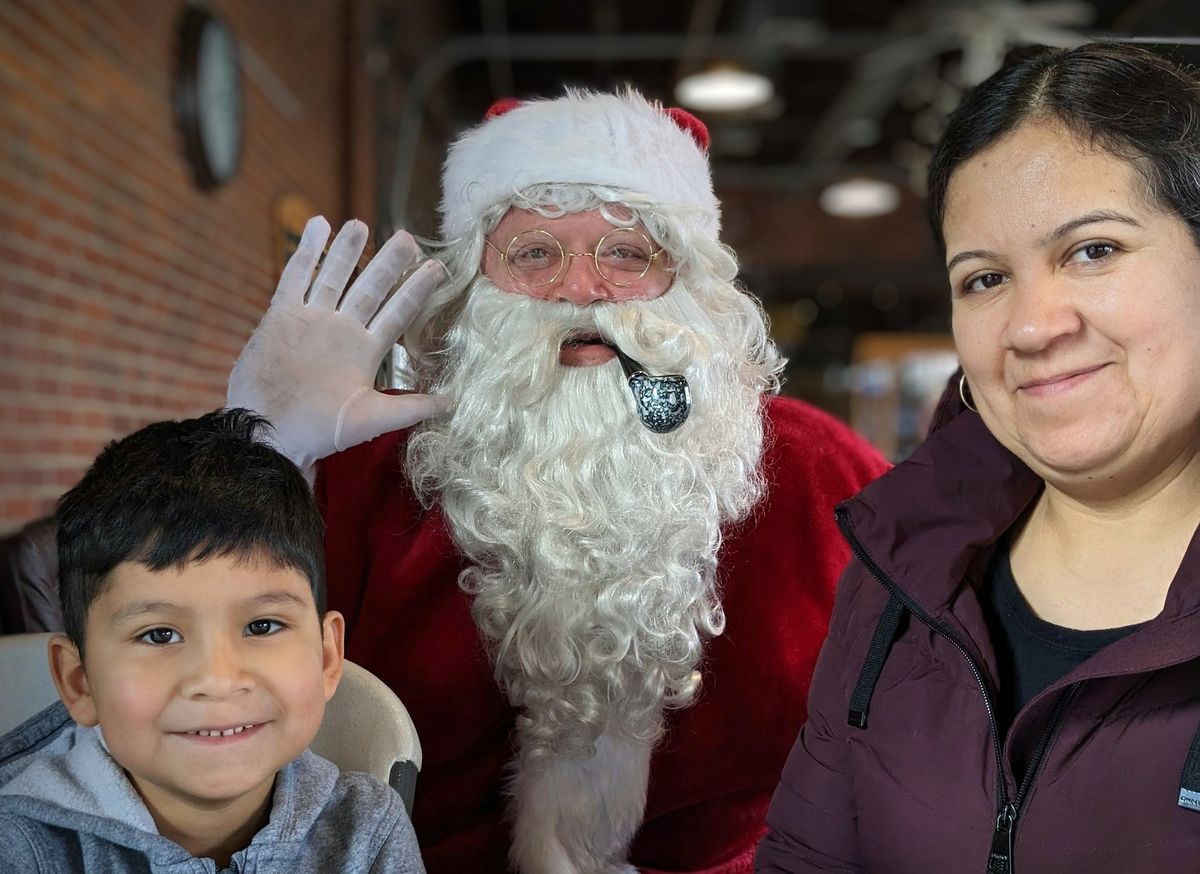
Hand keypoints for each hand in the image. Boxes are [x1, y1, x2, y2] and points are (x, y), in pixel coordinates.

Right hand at [227, 216, 447, 477]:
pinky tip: (317, 225)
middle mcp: (341, 330)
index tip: (438, 268)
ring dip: (347, 250)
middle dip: (388, 263)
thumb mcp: (370, 420)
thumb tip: (450, 404)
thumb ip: (408, 409)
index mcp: (365, 351)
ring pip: (333, 276)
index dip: (417, 290)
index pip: (398, 313)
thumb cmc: (319, 431)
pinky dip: (305, 253)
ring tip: (360, 222)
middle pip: (369, 287)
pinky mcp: (282, 317)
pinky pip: (295, 278)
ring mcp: (312, 320)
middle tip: (408, 237)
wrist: (269, 434)